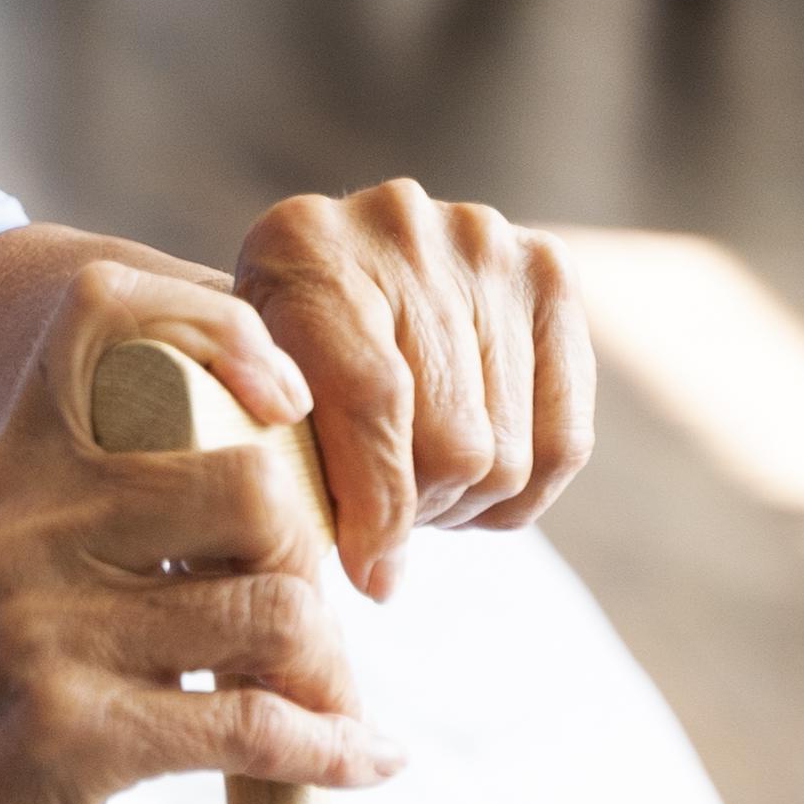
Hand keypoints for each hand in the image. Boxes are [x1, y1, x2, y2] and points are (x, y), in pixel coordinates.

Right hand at [0, 251, 394, 803]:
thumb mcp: (20, 574)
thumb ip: (117, 502)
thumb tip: (291, 463)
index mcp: (14, 472)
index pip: (105, 313)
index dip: (220, 333)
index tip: (283, 409)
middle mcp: (21, 532)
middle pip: (252, 484)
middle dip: (312, 564)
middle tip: (310, 628)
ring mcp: (41, 633)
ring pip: (278, 611)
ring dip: (329, 674)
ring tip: (327, 705)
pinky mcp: (74, 739)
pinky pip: (258, 726)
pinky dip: (332, 749)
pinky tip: (359, 760)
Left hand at [236, 180, 590, 593]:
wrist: (326, 268)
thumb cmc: (263, 359)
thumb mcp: (236, 395)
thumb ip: (279, 466)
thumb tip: (377, 577)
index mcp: (302, 246)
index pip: (373, 400)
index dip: (377, 504)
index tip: (368, 573)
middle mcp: (401, 226)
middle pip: (453, 437)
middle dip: (414, 508)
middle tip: (380, 524)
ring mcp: (486, 242)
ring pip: (511, 450)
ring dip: (464, 504)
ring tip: (416, 495)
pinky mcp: (549, 271)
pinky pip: (566, 439)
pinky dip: (521, 493)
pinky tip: (471, 488)